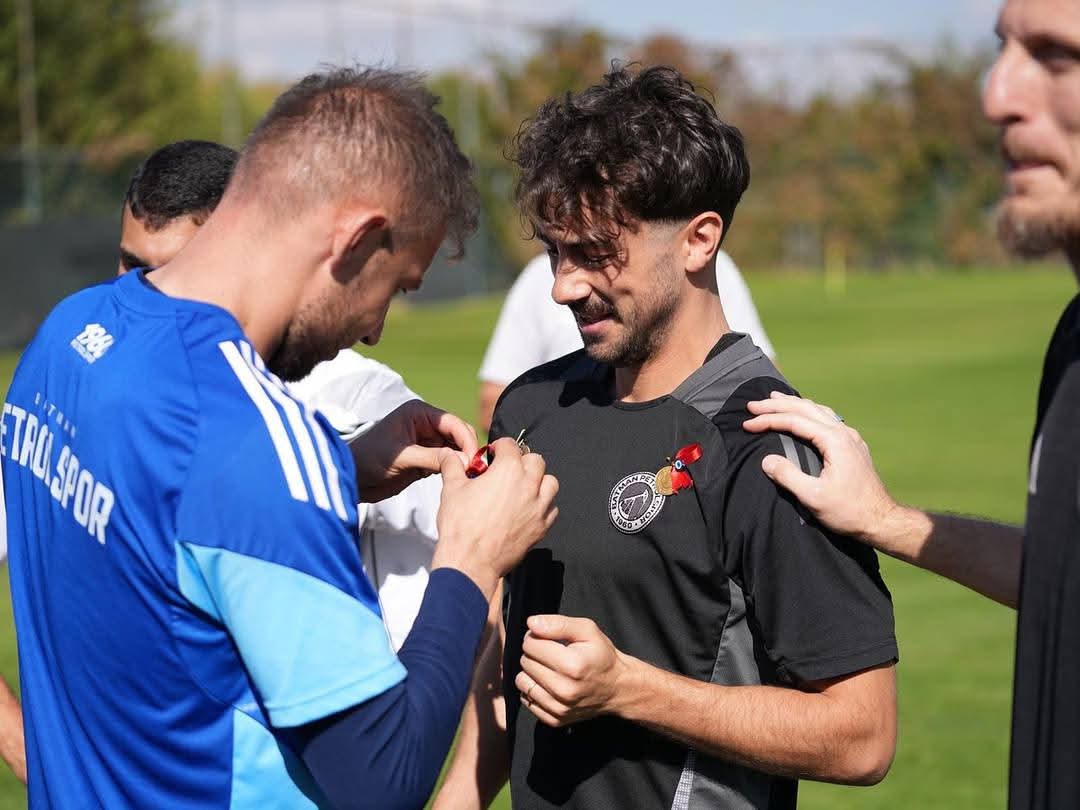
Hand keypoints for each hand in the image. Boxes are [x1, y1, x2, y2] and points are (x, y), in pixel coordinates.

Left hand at [350, 399, 477, 501]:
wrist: (351, 478)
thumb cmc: (368, 459)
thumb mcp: (402, 457)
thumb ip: (433, 457)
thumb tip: (463, 461)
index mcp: (418, 413)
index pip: (452, 422)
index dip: (465, 439)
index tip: (473, 458)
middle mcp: (425, 424)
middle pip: (458, 434)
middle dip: (467, 450)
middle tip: (474, 470)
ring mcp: (427, 442)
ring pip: (455, 449)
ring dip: (463, 461)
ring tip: (469, 476)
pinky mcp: (426, 460)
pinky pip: (447, 462)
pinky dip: (454, 469)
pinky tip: (458, 479)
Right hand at [433, 439, 558, 597]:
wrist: (470, 561)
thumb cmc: (461, 526)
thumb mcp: (452, 489)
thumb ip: (453, 466)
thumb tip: (450, 455)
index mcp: (508, 469)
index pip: (510, 446)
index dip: (499, 448)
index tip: (493, 455)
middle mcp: (528, 485)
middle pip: (536, 461)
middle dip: (522, 461)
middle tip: (507, 470)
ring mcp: (538, 507)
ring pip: (550, 483)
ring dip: (539, 481)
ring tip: (522, 488)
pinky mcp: (541, 527)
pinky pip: (551, 509)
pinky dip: (543, 506)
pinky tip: (528, 509)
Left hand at [514, 615, 633, 727]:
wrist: (618, 687)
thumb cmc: (602, 656)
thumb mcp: (587, 630)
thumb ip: (558, 624)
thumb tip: (532, 623)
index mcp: (572, 665)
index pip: (530, 645)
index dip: (536, 637)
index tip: (548, 640)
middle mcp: (564, 690)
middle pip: (525, 662)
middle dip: (534, 654)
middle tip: (552, 654)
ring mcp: (559, 708)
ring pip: (522, 682)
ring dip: (531, 673)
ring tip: (549, 669)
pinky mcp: (555, 719)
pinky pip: (526, 700)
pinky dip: (534, 690)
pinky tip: (549, 684)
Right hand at [742, 391, 897, 543]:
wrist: (881, 520)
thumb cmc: (848, 511)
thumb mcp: (813, 497)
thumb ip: (788, 476)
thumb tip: (767, 460)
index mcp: (834, 441)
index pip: (795, 421)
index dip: (768, 420)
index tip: (747, 424)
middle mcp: (844, 433)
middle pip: (806, 408)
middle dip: (777, 405)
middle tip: (752, 405)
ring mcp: (851, 437)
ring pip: (818, 410)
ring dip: (793, 404)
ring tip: (774, 399)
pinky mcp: (853, 445)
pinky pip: (827, 419)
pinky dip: (808, 413)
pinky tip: (803, 415)